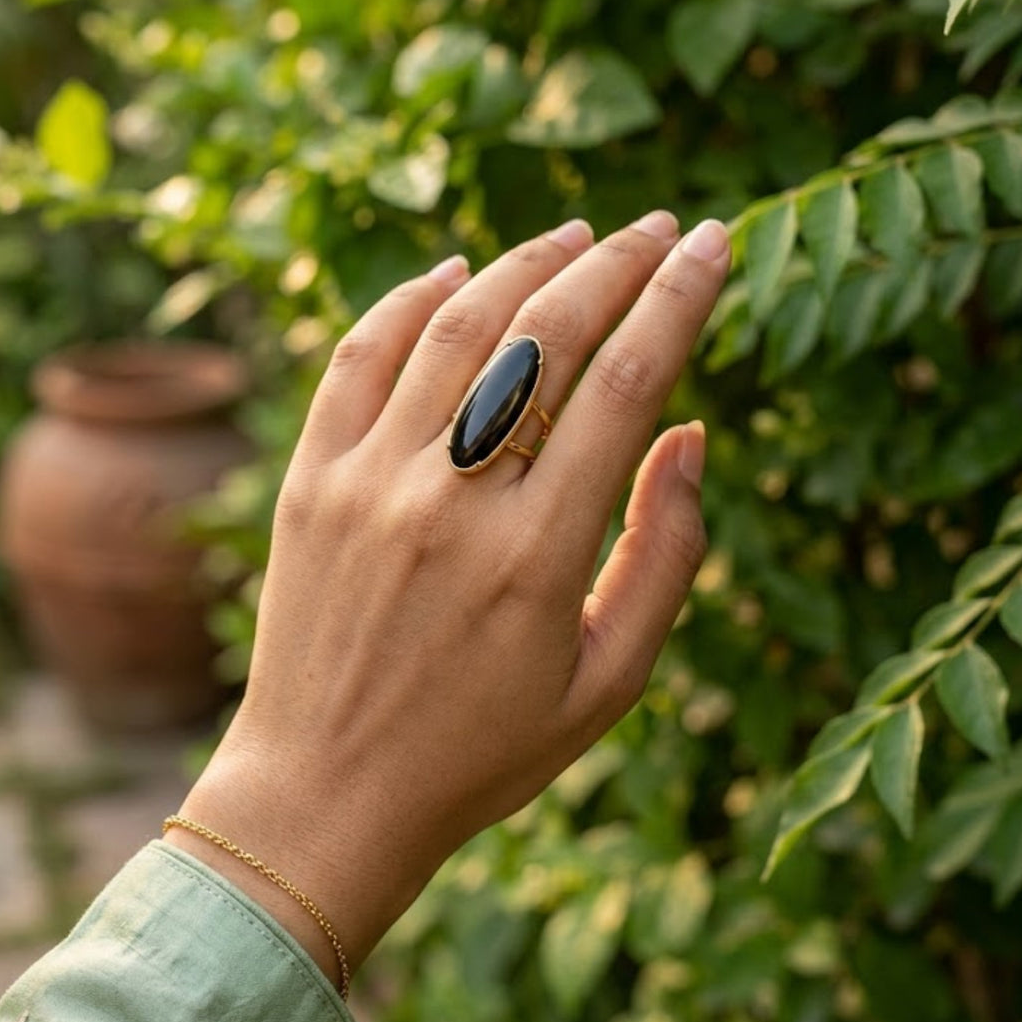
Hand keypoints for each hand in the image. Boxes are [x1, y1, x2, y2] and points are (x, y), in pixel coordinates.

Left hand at [173, 210, 729, 985]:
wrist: (325, 796)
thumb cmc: (482, 752)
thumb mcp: (607, 683)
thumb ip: (664, 556)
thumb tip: (690, 433)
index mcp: (537, 555)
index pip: (626, 383)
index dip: (679, 298)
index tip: (713, 244)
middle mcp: (450, 502)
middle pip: (545, 336)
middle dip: (616, 263)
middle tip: (660, 226)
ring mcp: (367, 483)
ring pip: (455, 328)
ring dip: (523, 266)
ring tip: (577, 235)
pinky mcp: (308, 482)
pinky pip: (358, 359)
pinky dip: (407, 301)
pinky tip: (456, 271)